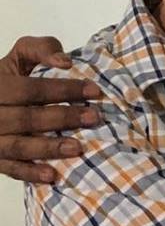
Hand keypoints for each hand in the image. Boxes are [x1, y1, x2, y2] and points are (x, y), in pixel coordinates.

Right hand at [0, 36, 101, 182]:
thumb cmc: (10, 76)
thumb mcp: (20, 55)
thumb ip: (41, 49)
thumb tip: (65, 63)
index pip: (29, 90)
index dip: (62, 90)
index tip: (94, 91)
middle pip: (25, 119)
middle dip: (62, 118)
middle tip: (94, 117)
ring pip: (16, 147)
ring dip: (49, 148)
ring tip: (78, 148)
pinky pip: (9, 169)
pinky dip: (30, 174)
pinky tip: (53, 176)